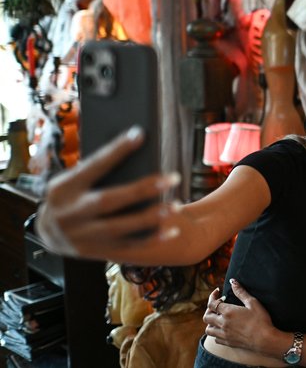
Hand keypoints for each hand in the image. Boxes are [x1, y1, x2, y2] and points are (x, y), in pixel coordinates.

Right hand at [35, 126, 179, 257]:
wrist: (48, 233)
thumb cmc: (70, 196)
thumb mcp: (72, 180)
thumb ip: (97, 172)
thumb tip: (135, 151)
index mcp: (64, 188)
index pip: (93, 166)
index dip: (116, 150)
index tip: (140, 134)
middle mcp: (70, 213)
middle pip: (109, 200)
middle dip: (142, 189)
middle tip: (173, 177)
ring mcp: (82, 236)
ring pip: (120, 228)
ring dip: (151, 217)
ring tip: (176, 205)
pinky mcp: (96, 251)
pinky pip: (128, 247)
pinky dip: (152, 239)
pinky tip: (172, 230)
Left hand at [203, 279, 275, 351]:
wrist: (264, 340)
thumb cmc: (260, 320)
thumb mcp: (252, 302)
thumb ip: (241, 292)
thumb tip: (232, 281)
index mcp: (228, 312)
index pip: (212, 303)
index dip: (212, 296)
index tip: (218, 292)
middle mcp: (223, 323)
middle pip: (206, 317)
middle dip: (209, 309)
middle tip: (216, 305)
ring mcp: (224, 335)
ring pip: (208, 329)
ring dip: (210, 323)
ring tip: (218, 318)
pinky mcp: (228, 343)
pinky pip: (215, 339)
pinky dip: (216, 333)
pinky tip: (223, 329)